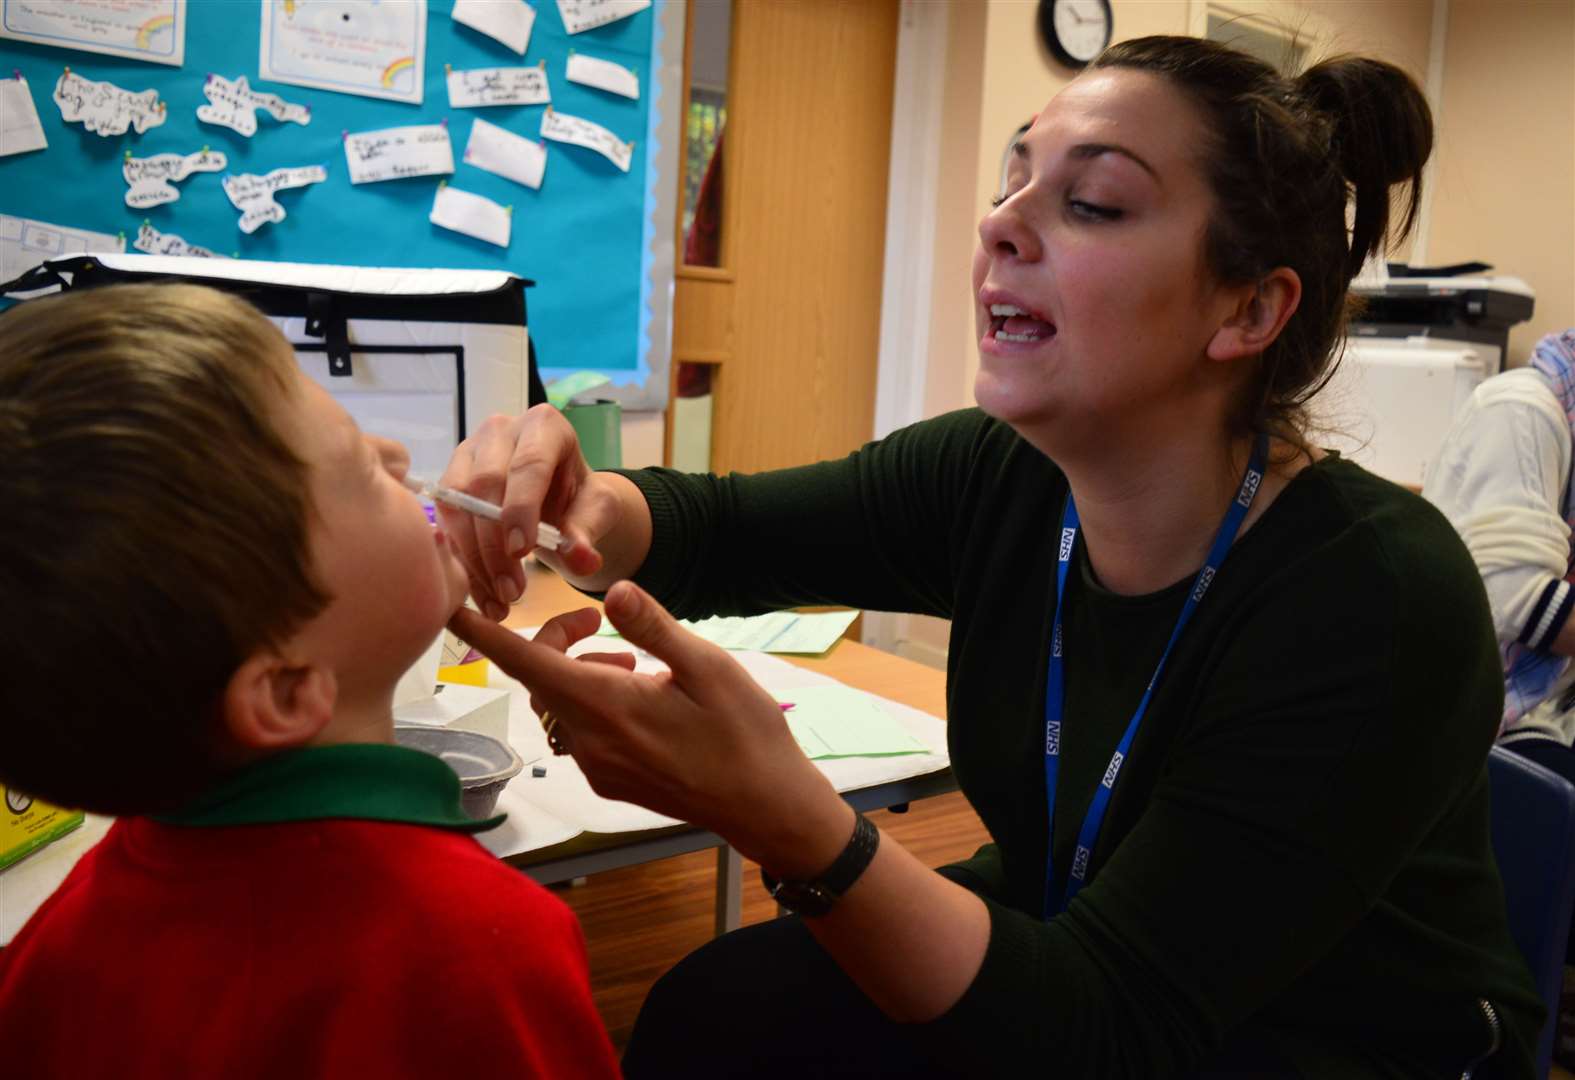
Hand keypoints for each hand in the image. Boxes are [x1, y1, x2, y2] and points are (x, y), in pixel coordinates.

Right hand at [441, 405, 625, 619]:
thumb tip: (584, 561)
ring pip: (457, 503)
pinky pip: (445, 520)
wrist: (559, 501)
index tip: (522, 553)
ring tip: (499, 598)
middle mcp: (501, 430)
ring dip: (474, 557)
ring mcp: (469, 451)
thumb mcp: (596, 512)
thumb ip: (588, 533)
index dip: (521, 509)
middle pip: (485, 484)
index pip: (528, 464)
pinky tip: (480, 591)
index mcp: (545, 426)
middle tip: (512, 590)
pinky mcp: (449, 479)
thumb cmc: (579, 498)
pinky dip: (461, 560)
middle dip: (495, 544)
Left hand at [448, 582, 852, 875]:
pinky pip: (579, 730)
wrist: (764, 805)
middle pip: (540, 678)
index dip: (484, 633)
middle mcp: (590, 740)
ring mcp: (597, 765)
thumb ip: (654, 628)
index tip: (452, 607)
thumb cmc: (744, 734)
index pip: (526, 662)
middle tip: (600, 621)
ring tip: (632, 661)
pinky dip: (593, 702)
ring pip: (559, 704)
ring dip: (578, 672)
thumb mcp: (708, 668)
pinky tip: (639, 695)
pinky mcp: (609, 780)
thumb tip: (613, 590)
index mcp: (608, 706)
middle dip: (556, 641)